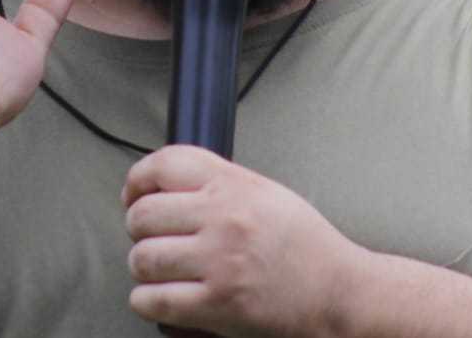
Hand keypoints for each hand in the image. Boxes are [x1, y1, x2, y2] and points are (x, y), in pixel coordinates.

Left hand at [122, 145, 361, 337]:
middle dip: (138, 228)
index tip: (133, 193)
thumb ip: (218, 181)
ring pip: (142, 258)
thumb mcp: (266, 192)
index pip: (165, 164)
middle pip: (144, 214)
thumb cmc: (305, 246)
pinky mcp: (217, 306)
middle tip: (151, 237)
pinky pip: (152, 301)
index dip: (137, 178)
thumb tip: (166, 182)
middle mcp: (224, 220)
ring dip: (143, 266)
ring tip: (160, 268)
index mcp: (235, 186)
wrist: (338, 293)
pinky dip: (147, 300)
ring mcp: (219, 264)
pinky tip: (162, 296)